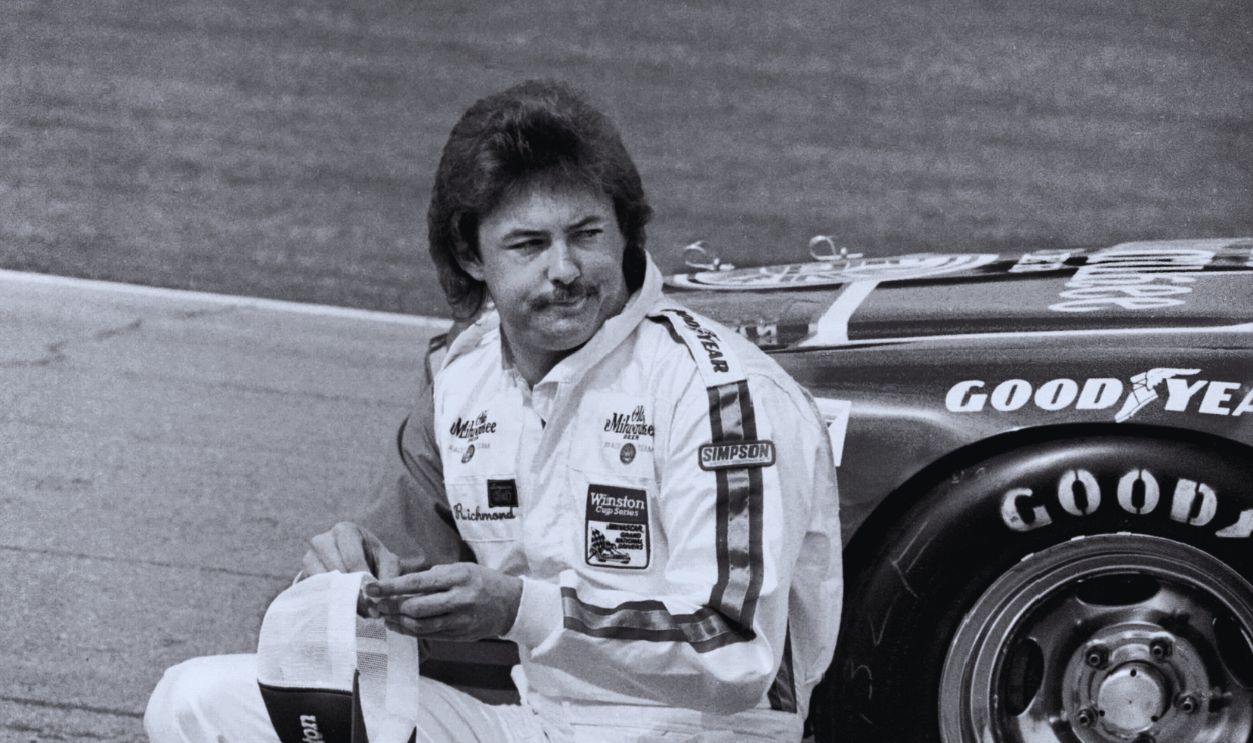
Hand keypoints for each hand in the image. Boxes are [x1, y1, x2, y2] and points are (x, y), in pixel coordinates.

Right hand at [302, 522, 399, 615]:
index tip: (375, 600)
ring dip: (340, 599)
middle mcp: (323, 540)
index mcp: (346, 531)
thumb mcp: (388, 562)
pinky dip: (329, 601)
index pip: (352, 559)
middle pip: (335, 570)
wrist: (358, 562)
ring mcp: (310, 557)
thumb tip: (377, 598)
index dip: (363, 581)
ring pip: (322, 582)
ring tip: (359, 612)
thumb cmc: (374, 559)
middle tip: (368, 610)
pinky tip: (344, 609)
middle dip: (353, 592)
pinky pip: (313, 590)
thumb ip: (389, 577)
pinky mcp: (303, 574)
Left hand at [365, 562, 522, 640]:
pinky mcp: (461, 635)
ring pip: (421, 625)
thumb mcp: (461, 568)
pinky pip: (430, 635)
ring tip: (384, 617)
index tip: (371, 588)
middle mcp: (460, 599)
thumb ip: (434, 576)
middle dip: (391, 607)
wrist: (511, 604)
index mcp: (458, 577)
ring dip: (398, 622)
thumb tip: (400, 584)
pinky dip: (410, 631)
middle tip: (375, 604)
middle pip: (416, 607)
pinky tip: (399, 626)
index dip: (391, 587)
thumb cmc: (481, 581)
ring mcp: (461, 620)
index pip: (417, 583)